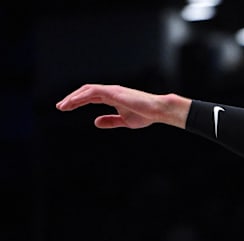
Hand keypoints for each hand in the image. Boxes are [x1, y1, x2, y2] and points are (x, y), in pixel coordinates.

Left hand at [56, 84, 190, 128]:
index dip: (77, 101)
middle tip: (60, 107)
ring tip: (63, 106)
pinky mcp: (113, 92)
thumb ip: (110, 121)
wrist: (158, 110)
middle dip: (71, 99)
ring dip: (73, 97)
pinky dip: (81, 96)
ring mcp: (111, 90)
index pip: (90, 97)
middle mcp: (110, 91)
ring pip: (86, 90)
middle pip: (85, 92)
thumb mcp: (124, 121)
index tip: (66, 108)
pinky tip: (73, 103)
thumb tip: (95, 122)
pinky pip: (92, 92)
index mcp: (112, 97)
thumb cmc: (145, 115)